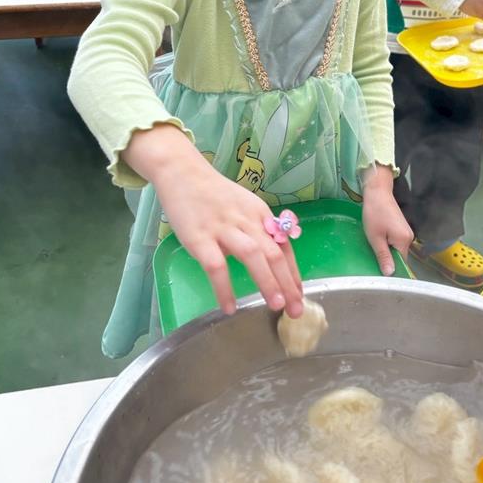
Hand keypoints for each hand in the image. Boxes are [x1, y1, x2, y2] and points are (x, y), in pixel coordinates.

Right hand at [145, 139, 303, 317]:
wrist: (182, 173)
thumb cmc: (214, 194)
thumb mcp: (243, 206)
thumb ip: (257, 229)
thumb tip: (272, 260)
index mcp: (260, 214)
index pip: (284, 245)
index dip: (294, 272)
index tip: (300, 295)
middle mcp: (247, 220)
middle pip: (274, 253)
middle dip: (288, 283)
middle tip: (297, 309)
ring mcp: (223, 228)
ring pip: (252, 256)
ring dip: (266, 281)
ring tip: (275, 306)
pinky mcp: (200, 238)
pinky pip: (216, 266)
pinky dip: (224, 288)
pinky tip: (229, 307)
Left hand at [361, 165, 413, 274]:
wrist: (377, 192)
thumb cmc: (374, 213)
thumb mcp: (375, 238)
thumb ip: (383, 256)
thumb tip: (390, 274)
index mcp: (404, 241)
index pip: (401, 263)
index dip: (390, 268)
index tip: (378, 269)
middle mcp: (409, 238)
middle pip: (399, 256)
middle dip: (387, 258)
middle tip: (372, 255)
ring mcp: (407, 232)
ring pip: (397, 249)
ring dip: (386, 250)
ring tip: (374, 245)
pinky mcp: (402, 228)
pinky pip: (396, 242)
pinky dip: (388, 243)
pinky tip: (378, 238)